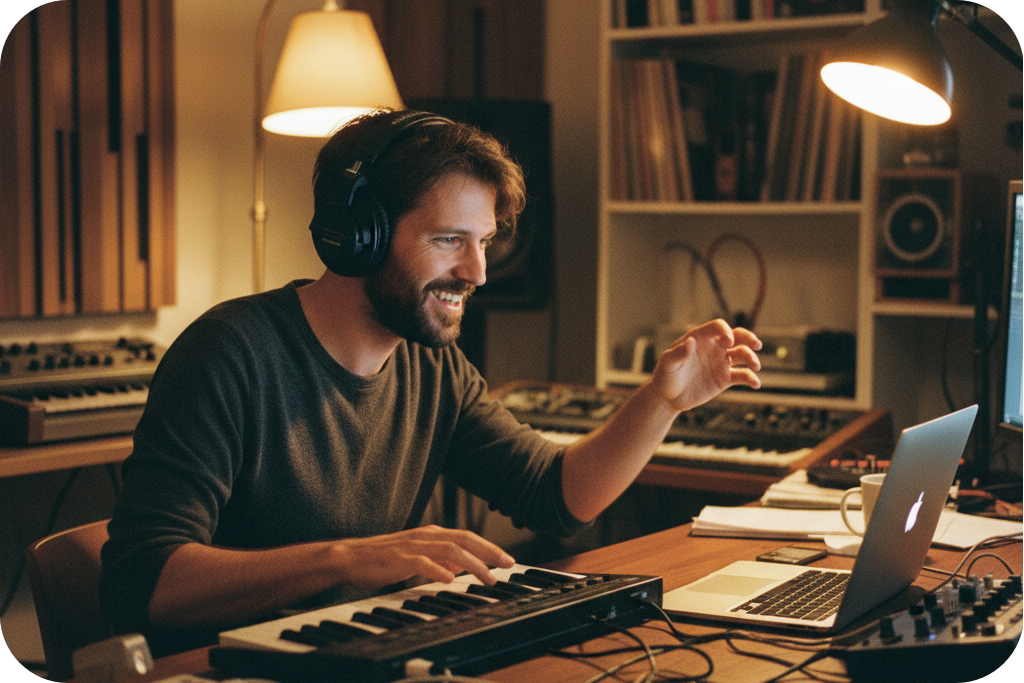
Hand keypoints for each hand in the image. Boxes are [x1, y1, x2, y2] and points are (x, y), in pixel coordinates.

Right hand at [333, 525, 514, 589]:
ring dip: (472, 564)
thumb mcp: (418, 555)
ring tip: (487, 578)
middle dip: (490, 552)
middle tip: (508, 565)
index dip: (490, 547)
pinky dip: (439, 570)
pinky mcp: (399, 559)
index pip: (468, 537)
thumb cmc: (384, 558)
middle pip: (465, 540)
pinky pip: (423, 563)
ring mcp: (413, 546)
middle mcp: (426, 536)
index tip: (508, 560)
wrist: (351, 557)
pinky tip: (451, 579)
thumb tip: (463, 566)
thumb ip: (440, 557)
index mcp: (432, 534)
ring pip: (450, 550)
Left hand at [650, 319, 761, 413]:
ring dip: (751, 358)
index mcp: (700, 338)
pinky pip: (742, 375)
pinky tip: (756, 384)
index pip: (718, 327)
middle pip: (737, 336)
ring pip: (742, 354)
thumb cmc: (665, 375)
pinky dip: (751, 378)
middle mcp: (714, 347)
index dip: (725, 331)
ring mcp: (721, 362)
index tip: (728, 343)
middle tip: (756, 345)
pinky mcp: (725, 378)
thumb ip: (678, 352)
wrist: (668, 396)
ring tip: (755, 367)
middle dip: (748, 338)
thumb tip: (691, 341)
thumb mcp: (668, 363)